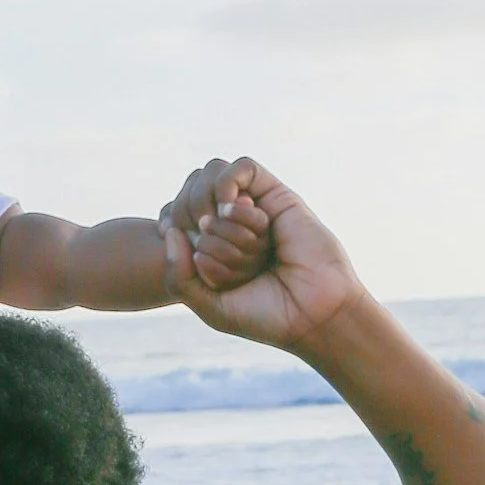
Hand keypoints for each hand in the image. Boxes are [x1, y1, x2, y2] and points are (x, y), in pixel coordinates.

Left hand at [161, 159, 361, 351]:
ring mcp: (255, 210)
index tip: (184, 252)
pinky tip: (231, 208)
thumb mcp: (210, 305)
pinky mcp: (277, 195)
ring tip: (234, 240)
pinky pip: (243, 168)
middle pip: (191, 201)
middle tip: (222, 257)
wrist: (314, 315)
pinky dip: (228, 184)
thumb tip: (171, 231)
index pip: (175, 218)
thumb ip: (179, 275)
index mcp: (214, 251)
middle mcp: (232, 227)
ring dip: (215, 211)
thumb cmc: (265, 315)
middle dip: (202, 230)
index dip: (171, 225)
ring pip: (214, 181)